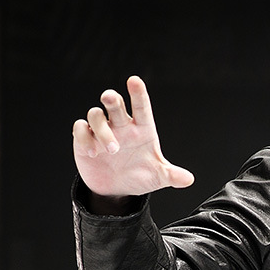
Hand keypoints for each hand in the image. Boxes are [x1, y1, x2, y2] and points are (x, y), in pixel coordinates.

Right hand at [72, 75, 193, 197]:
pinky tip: (92, 152)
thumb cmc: (139, 176)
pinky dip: (84, 137)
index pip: (141, 107)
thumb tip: (189, 180)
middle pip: (115, 104)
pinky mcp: (85, 139)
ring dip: (101, 129)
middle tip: (110, 98)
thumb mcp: (158, 177)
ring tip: (111, 150)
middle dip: (112, 98)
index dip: (138, 93)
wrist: (117, 189)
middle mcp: (121, 125)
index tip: (135, 80)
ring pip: (96, 115)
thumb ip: (172, 176)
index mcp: (141, 128)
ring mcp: (102, 130)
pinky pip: (80, 128)